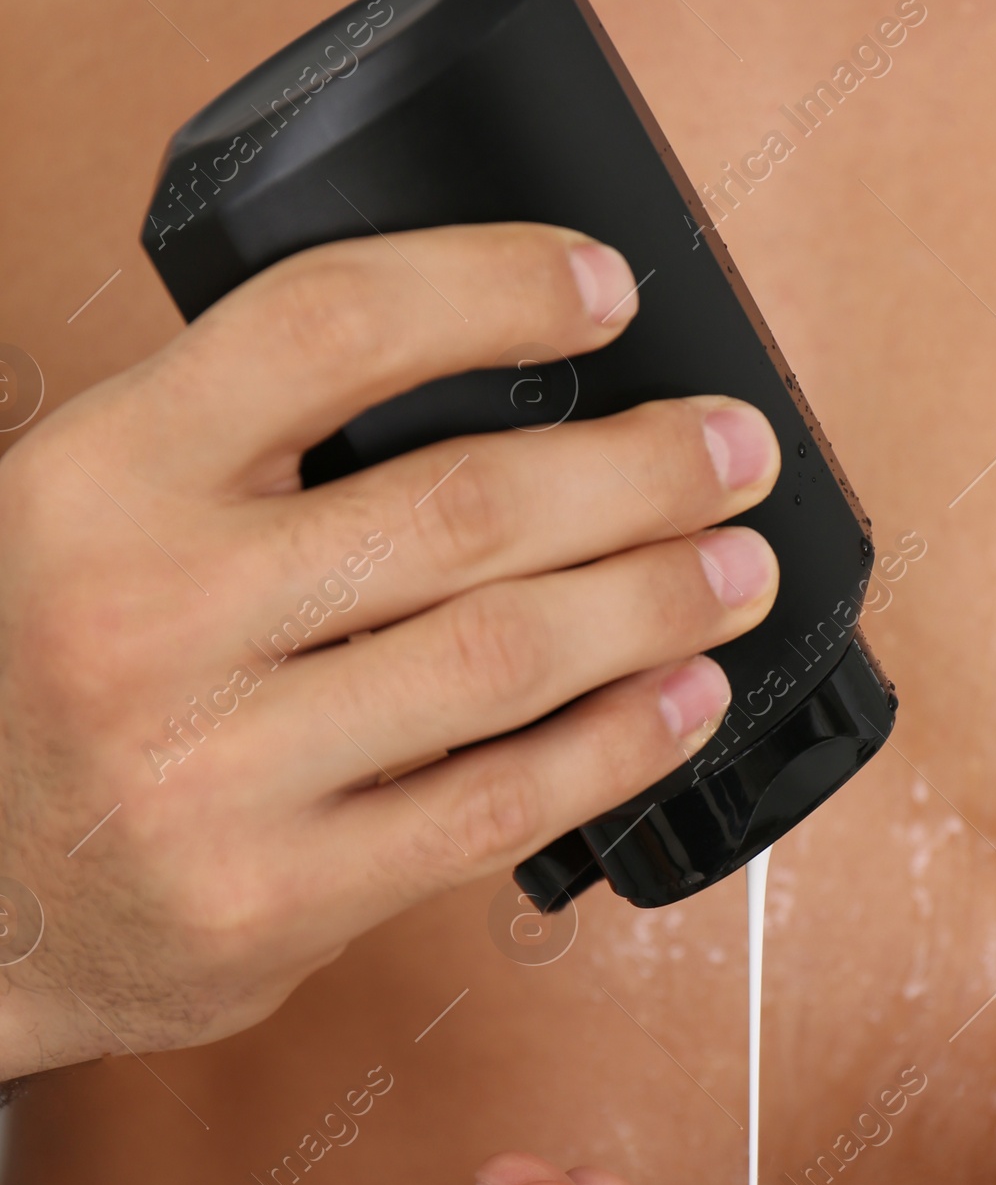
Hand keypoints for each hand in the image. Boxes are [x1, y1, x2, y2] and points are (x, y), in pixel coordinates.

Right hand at [0, 223, 780, 1073]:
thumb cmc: (43, 678)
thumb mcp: (90, 513)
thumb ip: (243, 445)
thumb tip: (500, 378)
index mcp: (98, 480)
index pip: (327, 328)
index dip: (493, 286)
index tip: (602, 288)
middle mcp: (146, 617)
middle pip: (461, 504)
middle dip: (641, 469)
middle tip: (732, 452)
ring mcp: (210, 773)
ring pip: (501, 655)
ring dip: (657, 601)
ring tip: (737, 570)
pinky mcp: (273, 898)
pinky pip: (493, 808)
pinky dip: (616, 745)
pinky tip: (683, 699)